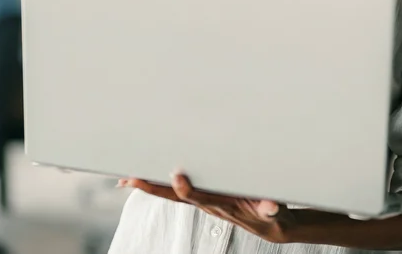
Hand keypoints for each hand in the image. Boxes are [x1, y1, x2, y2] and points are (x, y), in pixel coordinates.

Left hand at [117, 174, 293, 242]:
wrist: (269, 225)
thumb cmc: (270, 216)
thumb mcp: (274, 213)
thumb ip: (271, 209)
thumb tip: (271, 207)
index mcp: (222, 205)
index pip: (197, 197)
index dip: (185, 188)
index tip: (177, 176)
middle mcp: (208, 203)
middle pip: (174, 196)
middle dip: (152, 188)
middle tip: (129, 179)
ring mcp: (204, 200)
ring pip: (171, 193)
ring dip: (149, 186)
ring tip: (127, 179)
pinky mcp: (205, 196)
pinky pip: (177, 191)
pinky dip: (159, 186)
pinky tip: (144, 181)